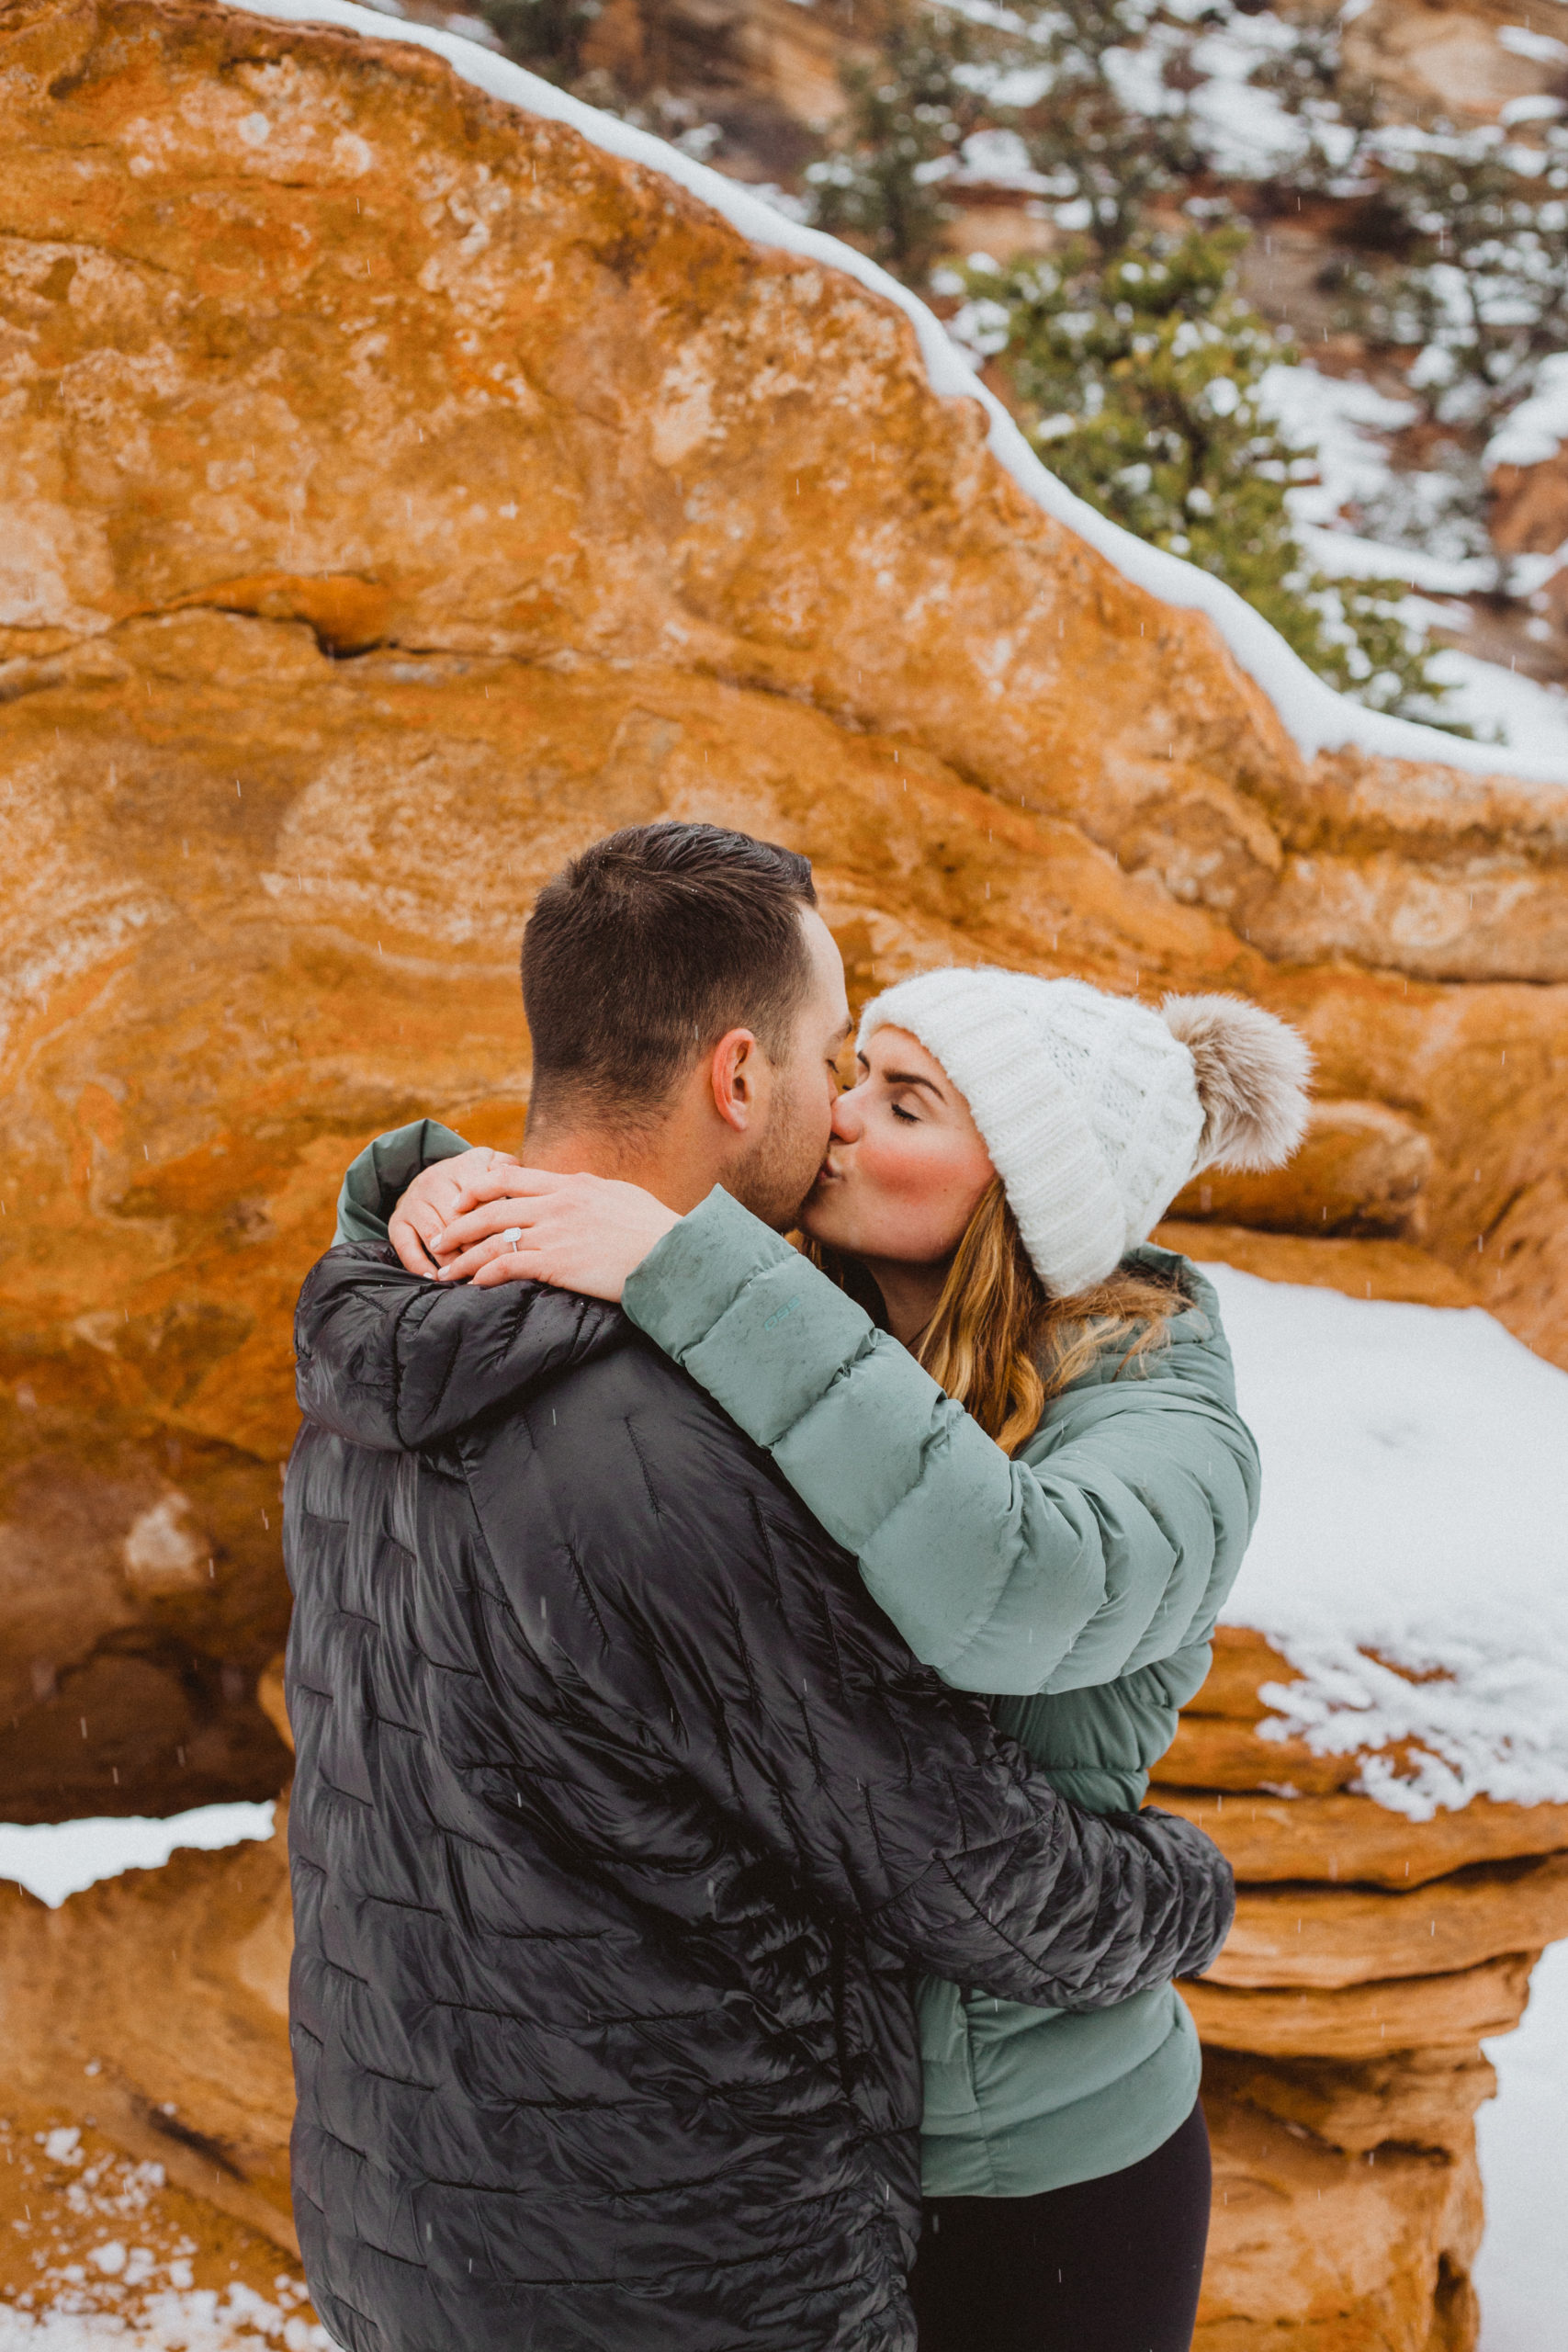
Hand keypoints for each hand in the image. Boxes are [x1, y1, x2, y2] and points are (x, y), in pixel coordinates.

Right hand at [388, 1148, 520, 1274]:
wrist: (435, 1179)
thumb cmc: (475, 1179)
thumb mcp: (493, 1166)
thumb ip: (509, 1169)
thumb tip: (518, 1180)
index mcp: (463, 1165)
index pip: (482, 1196)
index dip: (497, 1222)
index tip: (510, 1242)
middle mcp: (434, 1180)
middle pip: (458, 1219)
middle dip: (477, 1245)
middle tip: (493, 1265)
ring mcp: (413, 1201)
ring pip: (435, 1235)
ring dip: (453, 1259)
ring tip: (469, 1275)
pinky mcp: (397, 1221)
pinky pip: (405, 1246)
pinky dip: (419, 1265)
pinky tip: (435, 1278)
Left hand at [429, 1167, 679, 1299]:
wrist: (674, 1254)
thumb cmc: (655, 1228)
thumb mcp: (619, 1196)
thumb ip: (590, 1192)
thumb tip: (578, 1189)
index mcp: (570, 1184)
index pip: (509, 1178)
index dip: (476, 1188)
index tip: (459, 1201)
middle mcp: (557, 1203)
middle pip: (491, 1209)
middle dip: (457, 1225)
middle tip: (438, 1239)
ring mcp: (556, 1233)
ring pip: (492, 1239)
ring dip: (462, 1256)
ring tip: (443, 1271)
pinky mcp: (559, 1263)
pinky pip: (508, 1265)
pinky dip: (485, 1274)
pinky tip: (473, 1285)